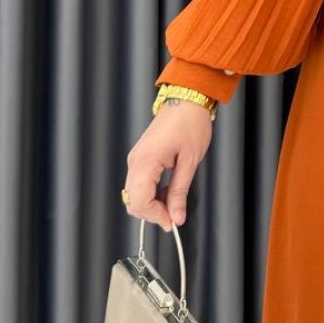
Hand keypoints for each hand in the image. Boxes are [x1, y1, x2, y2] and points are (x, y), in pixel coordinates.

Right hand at [124, 101, 213, 231]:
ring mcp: (135, 158)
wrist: (186, 100)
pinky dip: (150, 193)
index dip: (155, 216)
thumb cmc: (190, 123)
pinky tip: (167, 191)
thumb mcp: (190, 161)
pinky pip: (138, 183)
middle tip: (173, 215)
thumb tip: (176, 216)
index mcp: (146, 161)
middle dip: (152, 213)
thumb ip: (180, 192)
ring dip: (151, 203)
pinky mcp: (140, 157)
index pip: (140, 201)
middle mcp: (135, 161)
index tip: (172, 222)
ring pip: (134, 194)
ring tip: (173, 202)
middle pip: (133, 201)